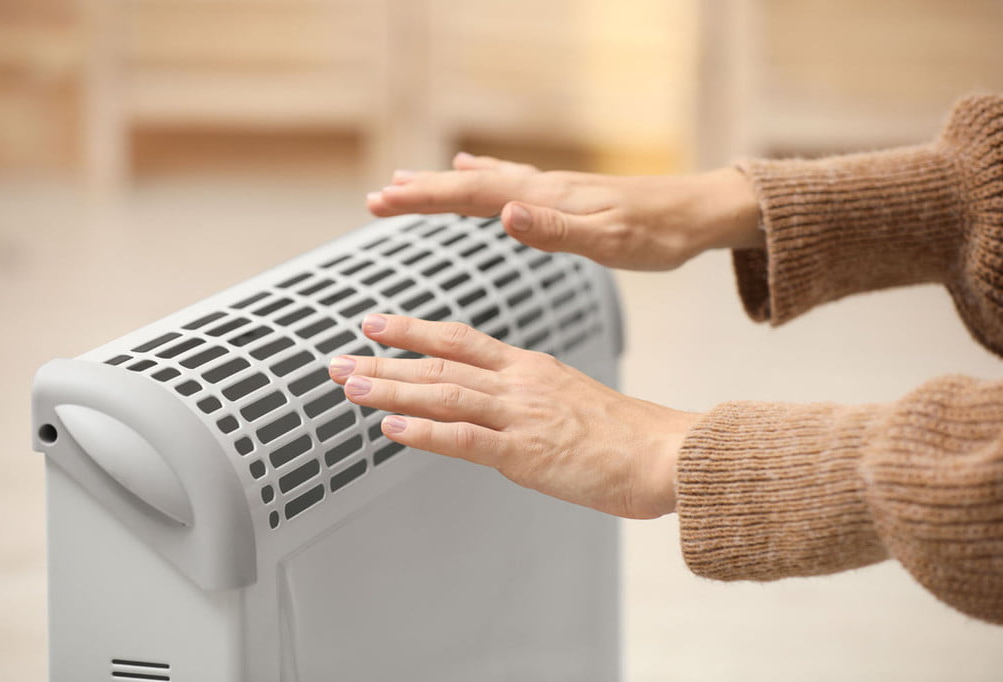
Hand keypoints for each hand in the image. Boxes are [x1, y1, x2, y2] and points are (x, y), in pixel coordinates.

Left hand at [329, 314, 701, 518]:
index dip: (415, 331)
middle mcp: (520, 383)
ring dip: (391, 390)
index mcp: (531, 368)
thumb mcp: (573, 402)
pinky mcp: (525, 452)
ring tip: (350, 385)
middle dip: (385, 359)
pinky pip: (464, 439)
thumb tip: (498, 416)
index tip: (378, 324)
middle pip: (440, 363)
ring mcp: (520, 415)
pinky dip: (423, 433)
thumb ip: (530, 402)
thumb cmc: (628, 435)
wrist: (666, 453)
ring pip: (443, 394)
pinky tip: (390, 430)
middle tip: (339, 357)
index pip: (462, 340)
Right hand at [366, 152, 761, 270]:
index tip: (381, 202)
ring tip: (406, 183)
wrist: (697, 213)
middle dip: (421, 192)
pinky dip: (480, 176)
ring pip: (483, 182)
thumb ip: (555, 229)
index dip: (424, 199)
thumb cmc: (658, 234)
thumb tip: (504, 214)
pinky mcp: (564, 195)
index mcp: (544, 199)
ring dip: (443, 184)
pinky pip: (507, 181)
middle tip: (377, 198)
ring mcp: (551, 189)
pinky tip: (474, 170)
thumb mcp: (609, 242)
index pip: (470, 195)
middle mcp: (541, 187)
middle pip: (468, 185)